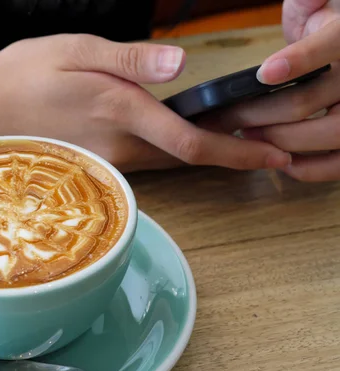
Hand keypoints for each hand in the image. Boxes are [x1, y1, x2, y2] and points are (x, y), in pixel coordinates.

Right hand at [0, 34, 290, 172]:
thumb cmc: (23, 75)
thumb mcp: (77, 50)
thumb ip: (131, 60)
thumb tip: (179, 64)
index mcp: (120, 112)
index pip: (190, 142)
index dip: (236, 152)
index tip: (270, 155)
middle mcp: (117, 148)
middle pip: (186, 158)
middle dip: (227, 151)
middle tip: (257, 135)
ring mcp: (105, 162)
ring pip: (166, 162)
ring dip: (199, 151)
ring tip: (224, 132)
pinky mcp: (94, 164)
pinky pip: (143, 163)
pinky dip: (169, 153)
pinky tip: (173, 136)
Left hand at [228, 0, 339, 181]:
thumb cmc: (326, 25)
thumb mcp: (317, 4)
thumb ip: (310, 0)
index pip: (332, 44)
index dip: (299, 59)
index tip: (264, 74)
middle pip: (308, 101)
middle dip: (259, 114)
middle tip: (227, 117)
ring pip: (327, 135)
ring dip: (279, 142)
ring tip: (248, 137)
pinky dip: (309, 168)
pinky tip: (280, 161)